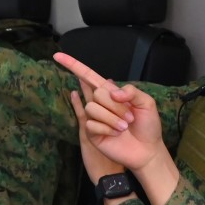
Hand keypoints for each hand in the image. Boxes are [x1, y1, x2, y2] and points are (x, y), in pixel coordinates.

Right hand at [53, 52, 164, 171]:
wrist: (147, 150)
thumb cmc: (148, 125)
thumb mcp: (147, 102)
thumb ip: (131, 91)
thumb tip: (111, 92)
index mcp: (111, 93)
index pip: (88, 75)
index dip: (72, 65)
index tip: (57, 55)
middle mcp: (100, 103)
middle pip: (96, 93)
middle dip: (115, 106)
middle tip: (129, 117)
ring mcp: (95, 118)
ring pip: (92, 109)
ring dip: (112, 118)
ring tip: (123, 127)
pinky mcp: (92, 133)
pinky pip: (91, 124)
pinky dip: (107, 129)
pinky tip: (115, 134)